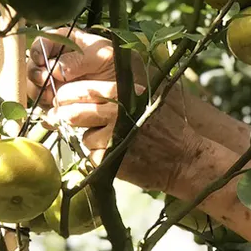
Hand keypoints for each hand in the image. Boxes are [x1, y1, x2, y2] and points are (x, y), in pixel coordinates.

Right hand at [26, 28, 117, 107]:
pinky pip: (46, 109)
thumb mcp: (103, 56)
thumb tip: (55, 69)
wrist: (132, 87)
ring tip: (52, 97)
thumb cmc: (118, 64)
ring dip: (40, 94)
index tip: (40, 61)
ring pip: (36, 89)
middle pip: (33, 68)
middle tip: (45, 82)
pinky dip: (48, 112)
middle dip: (36, 76)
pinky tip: (55, 112)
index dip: (37, 52)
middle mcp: (56, 63)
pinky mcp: (60, 104)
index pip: (41, 43)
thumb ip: (79, 59)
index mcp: (65, 44)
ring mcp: (56, 85)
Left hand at [46, 77, 200, 189]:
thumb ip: (113, 93)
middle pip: (70, 112)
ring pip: (79, 135)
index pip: (76, 90)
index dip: (66, 96)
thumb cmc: (163, 125)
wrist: (184, 157)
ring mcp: (110, 137)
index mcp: (121, 92)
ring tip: (110, 139)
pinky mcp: (108, 159)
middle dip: (66, 117)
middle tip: (73, 121)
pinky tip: (116, 153)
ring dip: (88, 137)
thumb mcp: (143, 98)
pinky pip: (89, 155)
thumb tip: (76, 92)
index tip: (66, 101)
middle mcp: (114, 112)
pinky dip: (98, 155)